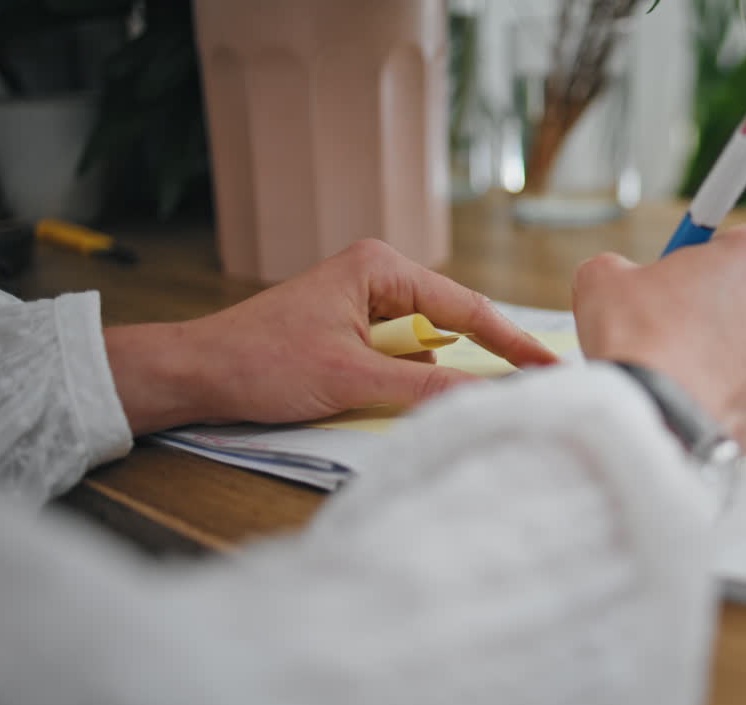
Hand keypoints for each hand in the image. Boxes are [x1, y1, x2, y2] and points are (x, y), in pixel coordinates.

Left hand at [105, 238, 557, 434]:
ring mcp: (364, 302)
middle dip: (470, 359)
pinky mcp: (351, 329)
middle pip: (450, 323)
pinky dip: (402, 378)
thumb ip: (425, 387)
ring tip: (424, 392)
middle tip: (519, 389)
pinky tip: (387, 393)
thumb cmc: (262, 363)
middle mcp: (377, 276)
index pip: (466, 307)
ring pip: (424, 345)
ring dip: (427, 374)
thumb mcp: (352, 379)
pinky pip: (397, 355)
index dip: (511, 342)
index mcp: (381, 268)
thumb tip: (489, 396)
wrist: (195, 374)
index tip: (550, 368)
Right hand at [572, 224, 745, 451]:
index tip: (678, 277)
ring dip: (723, 345)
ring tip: (676, 359)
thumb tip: (613, 277)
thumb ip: (619, 266)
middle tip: (672, 319)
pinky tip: (688, 388)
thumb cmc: (639, 340)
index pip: (734, 243)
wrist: (654, 415)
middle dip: (717, 303)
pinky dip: (725, 385)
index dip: (698, 262)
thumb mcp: (604, 278)